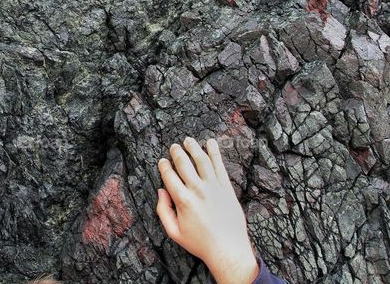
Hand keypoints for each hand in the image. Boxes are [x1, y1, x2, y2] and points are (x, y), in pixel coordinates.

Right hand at [156, 138, 258, 283]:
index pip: (169, 176)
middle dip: (176, 153)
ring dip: (193, 148)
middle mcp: (198, 190)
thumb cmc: (200, 243)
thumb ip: (163, 211)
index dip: (164, 166)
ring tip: (188, 140)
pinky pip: (219, 166)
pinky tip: (210, 143)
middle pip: (184, 164)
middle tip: (173, 147)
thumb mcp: (174, 232)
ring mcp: (214, 187)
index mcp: (183, 201)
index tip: (162, 161)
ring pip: (201, 160)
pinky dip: (214, 152)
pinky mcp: (226, 188)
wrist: (228, 249)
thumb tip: (161, 192)